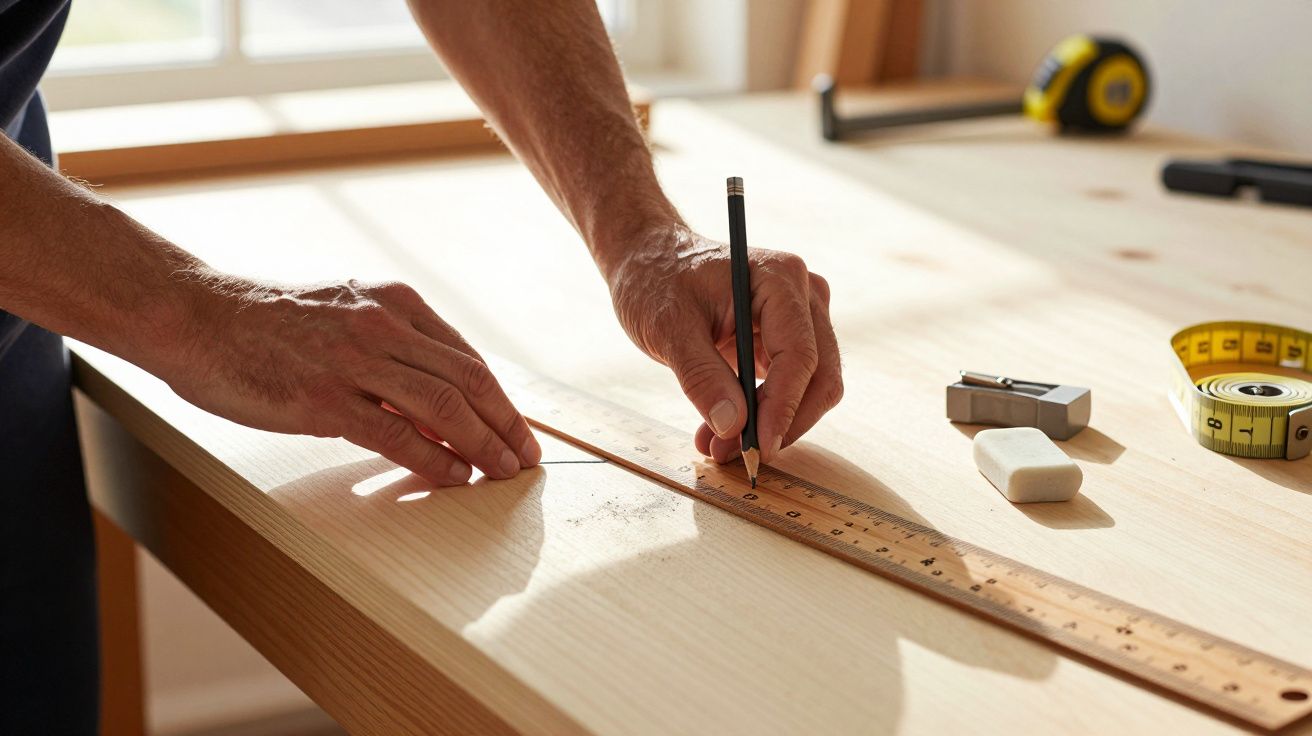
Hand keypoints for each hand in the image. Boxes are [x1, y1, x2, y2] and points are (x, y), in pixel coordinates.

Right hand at [160, 274, 540, 485]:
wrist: (197, 316)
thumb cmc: (268, 321)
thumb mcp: (345, 311)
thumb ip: (393, 345)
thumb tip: (438, 398)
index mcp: (394, 302)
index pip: (468, 358)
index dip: (502, 400)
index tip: (519, 429)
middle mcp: (384, 326)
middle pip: (470, 382)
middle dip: (507, 426)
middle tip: (525, 459)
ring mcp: (355, 361)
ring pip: (444, 408)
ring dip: (483, 446)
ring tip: (500, 473)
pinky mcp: (325, 398)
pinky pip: (397, 435)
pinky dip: (434, 460)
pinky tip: (452, 478)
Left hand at [606, 225, 841, 464]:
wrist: (650, 261)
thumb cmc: (656, 280)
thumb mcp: (668, 326)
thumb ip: (701, 375)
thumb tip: (733, 426)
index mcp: (780, 279)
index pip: (799, 354)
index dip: (783, 407)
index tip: (759, 447)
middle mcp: (803, 296)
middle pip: (819, 376)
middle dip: (781, 423)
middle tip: (735, 455)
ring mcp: (800, 319)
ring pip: (811, 389)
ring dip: (772, 425)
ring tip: (718, 445)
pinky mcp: (787, 341)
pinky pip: (791, 388)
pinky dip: (764, 416)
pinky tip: (723, 431)